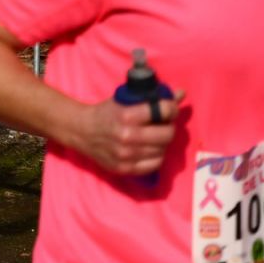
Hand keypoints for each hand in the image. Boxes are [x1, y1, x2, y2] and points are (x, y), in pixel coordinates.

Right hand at [67, 91, 184, 175]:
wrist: (81, 131)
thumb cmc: (105, 113)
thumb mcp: (125, 100)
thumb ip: (153, 99)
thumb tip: (181, 93)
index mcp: (126, 115)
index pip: (162, 111)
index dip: (171, 108)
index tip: (170, 108)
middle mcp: (127, 136)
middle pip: (167, 134)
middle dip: (169, 126)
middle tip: (164, 124)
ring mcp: (126, 155)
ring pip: (162, 150)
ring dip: (163, 142)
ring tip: (156, 136)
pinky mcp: (125, 169)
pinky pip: (154, 165)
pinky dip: (157, 156)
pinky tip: (152, 149)